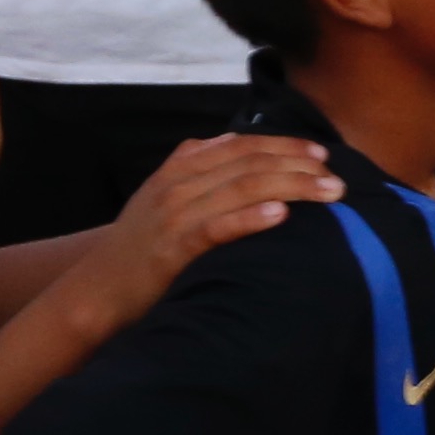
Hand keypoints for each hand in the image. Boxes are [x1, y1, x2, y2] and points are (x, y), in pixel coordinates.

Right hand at [77, 134, 341, 323]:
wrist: (96, 289)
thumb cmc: (141, 246)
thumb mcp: (166, 197)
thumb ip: (199, 170)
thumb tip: (239, 147)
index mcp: (180, 166)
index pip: (241, 145)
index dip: (284, 145)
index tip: (321, 154)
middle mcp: (178, 183)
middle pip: (249, 162)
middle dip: (298, 166)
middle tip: (337, 177)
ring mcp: (174, 214)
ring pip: (241, 187)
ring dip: (291, 187)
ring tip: (327, 193)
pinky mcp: (172, 248)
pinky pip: (216, 226)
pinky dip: (250, 217)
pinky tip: (281, 214)